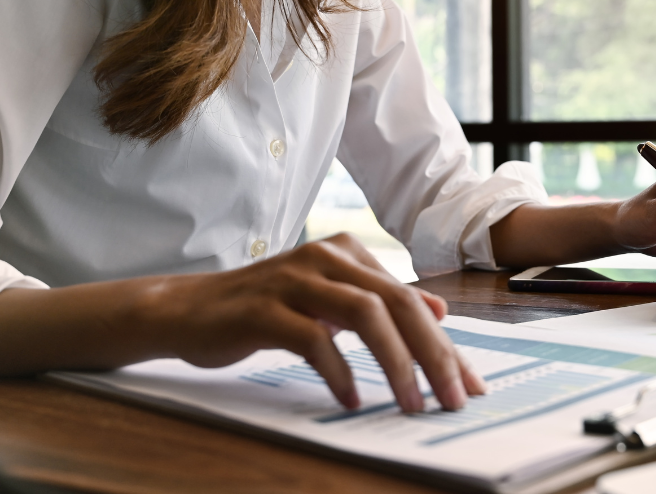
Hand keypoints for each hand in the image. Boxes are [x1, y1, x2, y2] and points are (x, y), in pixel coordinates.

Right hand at [141, 233, 484, 411]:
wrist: (186, 309)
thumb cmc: (266, 309)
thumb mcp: (330, 301)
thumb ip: (380, 302)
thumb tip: (437, 310)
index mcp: (348, 254)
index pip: (410, 301)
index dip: (445, 345)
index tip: (469, 386)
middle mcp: (327, 257)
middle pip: (397, 303)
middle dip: (433, 355)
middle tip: (452, 399)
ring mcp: (294, 279)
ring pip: (364, 314)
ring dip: (395, 363)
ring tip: (410, 403)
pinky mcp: (263, 308)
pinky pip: (312, 338)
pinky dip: (337, 371)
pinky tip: (349, 400)